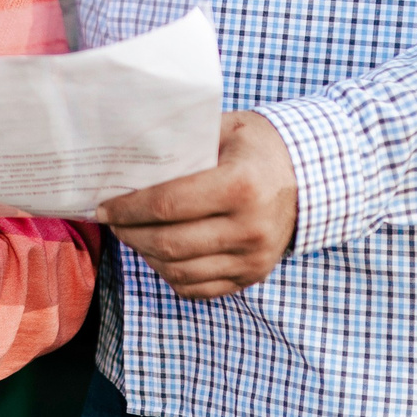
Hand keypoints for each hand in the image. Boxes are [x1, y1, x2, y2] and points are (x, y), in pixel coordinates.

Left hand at [98, 110, 298, 298]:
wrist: (311, 176)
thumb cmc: (257, 146)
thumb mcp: (225, 127)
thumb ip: (181, 140)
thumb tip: (125, 155)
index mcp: (240, 185)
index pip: (167, 204)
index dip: (128, 208)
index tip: (104, 205)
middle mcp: (250, 228)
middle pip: (169, 243)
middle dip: (129, 233)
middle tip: (112, 221)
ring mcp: (254, 258)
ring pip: (179, 271)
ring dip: (145, 256)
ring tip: (132, 236)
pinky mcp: (252, 276)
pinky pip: (198, 289)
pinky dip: (170, 275)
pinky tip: (158, 255)